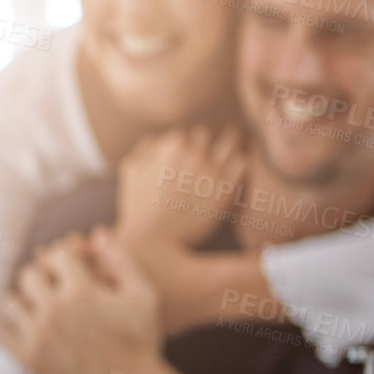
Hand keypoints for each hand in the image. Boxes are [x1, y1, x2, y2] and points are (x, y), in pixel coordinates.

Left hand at [0, 227, 161, 373]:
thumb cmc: (140, 339)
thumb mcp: (143, 295)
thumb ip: (121, 260)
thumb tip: (96, 232)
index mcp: (82, 292)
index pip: (57, 254)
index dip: (66, 257)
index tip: (73, 269)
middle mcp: (55, 312)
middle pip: (28, 274)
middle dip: (42, 276)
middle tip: (52, 286)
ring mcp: (38, 337)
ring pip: (10, 302)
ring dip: (23, 300)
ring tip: (37, 305)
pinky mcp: (29, 361)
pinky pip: (1, 333)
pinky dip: (10, 326)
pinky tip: (27, 326)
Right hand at [115, 125, 244, 250]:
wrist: (153, 239)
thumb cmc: (138, 208)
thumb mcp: (130, 171)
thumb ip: (144, 149)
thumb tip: (157, 138)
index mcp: (173, 144)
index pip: (185, 134)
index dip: (185, 145)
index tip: (186, 155)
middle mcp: (195, 152)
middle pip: (207, 135)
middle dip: (205, 144)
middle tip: (206, 155)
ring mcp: (212, 168)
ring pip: (231, 142)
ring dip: (229, 146)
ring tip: (229, 153)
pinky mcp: (226, 187)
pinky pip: (242, 163)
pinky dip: (239, 164)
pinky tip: (233, 172)